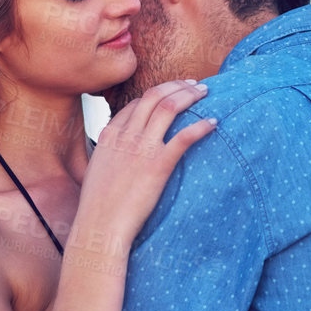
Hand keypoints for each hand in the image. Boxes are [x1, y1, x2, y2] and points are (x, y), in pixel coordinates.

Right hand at [77, 80, 214, 242]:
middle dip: (177, 85)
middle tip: (194, 85)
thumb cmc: (98, 207)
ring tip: (205, 93)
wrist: (100, 225)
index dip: (159, 94)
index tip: (173, 93)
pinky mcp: (158, 165)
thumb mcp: (97, 171)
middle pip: (154, 96)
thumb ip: (109, 155)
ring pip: (169, 107)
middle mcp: (126, 136)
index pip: (137, 103)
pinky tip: (214, 123)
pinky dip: (201, 127)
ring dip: (190, 95)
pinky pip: (184, 137)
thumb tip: (117, 156)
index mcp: (110, 135)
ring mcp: (142, 148)